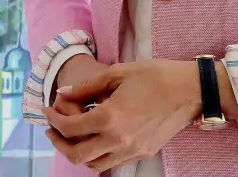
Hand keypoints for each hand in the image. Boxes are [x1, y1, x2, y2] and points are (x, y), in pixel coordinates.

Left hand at [43, 59, 200, 170]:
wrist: (190, 90)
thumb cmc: (155, 76)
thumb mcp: (116, 73)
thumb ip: (86, 87)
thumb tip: (63, 95)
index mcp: (111, 117)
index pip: (70, 128)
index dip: (53, 120)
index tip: (47, 111)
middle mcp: (120, 139)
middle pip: (77, 155)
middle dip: (59, 143)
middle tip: (52, 130)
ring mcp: (133, 150)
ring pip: (95, 165)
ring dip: (78, 152)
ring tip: (72, 136)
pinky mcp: (144, 153)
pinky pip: (114, 163)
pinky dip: (99, 155)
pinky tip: (96, 139)